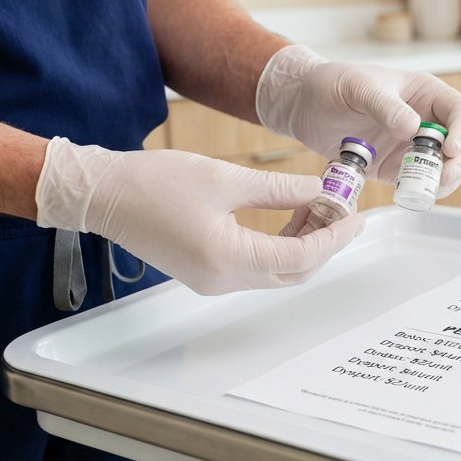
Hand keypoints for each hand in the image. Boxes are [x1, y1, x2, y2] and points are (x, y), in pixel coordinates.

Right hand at [35, 137, 364, 294]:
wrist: (104, 195)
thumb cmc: (155, 182)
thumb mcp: (226, 178)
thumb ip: (278, 189)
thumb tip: (320, 191)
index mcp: (228, 258)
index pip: (300, 256)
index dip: (334, 236)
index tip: (356, 215)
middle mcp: (223, 280)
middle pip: (294, 273)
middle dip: (325, 243)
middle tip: (344, 211)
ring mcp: (214, 282)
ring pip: (277, 273)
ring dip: (303, 244)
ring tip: (317, 205)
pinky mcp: (207, 274)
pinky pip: (257, 267)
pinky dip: (280, 246)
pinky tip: (289, 215)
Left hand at [255, 45, 460, 197]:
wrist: (303, 106)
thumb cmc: (331, 84)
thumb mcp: (357, 87)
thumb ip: (385, 105)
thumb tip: (413, 128)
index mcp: (424, 93)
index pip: (460, 111)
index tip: (451, 148)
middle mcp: (425, 119)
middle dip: (460, 162)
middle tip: (442, 175)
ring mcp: (413, 146)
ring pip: (449, 167)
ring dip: (445, 181)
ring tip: (424, 188)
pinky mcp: (397, 167)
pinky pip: (422, 183)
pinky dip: (424, 192)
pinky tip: (410, 194)